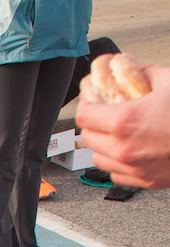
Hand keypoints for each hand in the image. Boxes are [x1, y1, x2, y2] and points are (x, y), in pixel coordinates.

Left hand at [76, 62, 169, 187]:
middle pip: (88, 137)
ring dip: (103, 145)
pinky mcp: (145, 180)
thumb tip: (131, 66)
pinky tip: (129, 151)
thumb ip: (144, 72)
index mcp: (125, 121)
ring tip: (116, 133)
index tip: (91, 100)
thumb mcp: (169, 82)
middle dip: (93, 123)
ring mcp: (134, 167)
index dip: (85, 104)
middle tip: (103, 114)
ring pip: (99, 158)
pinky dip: (117, 163)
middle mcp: (124, 148)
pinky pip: (116, 174)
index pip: (84, 115)